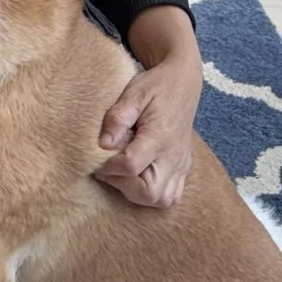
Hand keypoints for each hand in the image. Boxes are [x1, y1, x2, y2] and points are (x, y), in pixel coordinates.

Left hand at [95, 49, 201, 208]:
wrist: (184, 82)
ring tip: (125, 175)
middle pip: (150, 192)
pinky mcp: (184, 167)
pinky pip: (172, 195)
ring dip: (139, 194)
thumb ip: (117, 118)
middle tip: (111, 170)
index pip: (131, 166)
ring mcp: (181, 163)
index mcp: (159, 136)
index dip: (109, 168)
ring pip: (162, 199)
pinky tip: (141, 178)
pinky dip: (155, 194)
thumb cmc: (156, 86)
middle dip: (124, 186)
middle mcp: (173, 155)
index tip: (98, 159)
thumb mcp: (133, 93)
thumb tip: (103, 144)